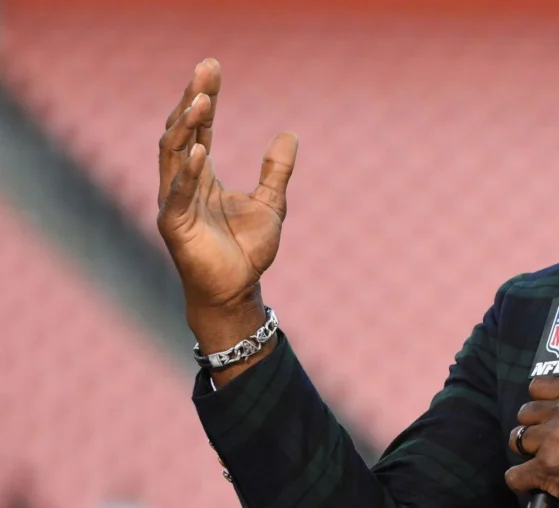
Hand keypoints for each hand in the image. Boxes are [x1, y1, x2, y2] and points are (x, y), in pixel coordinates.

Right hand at [156, 59, 297, 379]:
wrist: (238, 291)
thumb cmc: (248, 250)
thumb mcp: (271, 202)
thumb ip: (276, 170)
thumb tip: (289, 134)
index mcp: (201, 176)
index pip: (200, 128)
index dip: (205, 99)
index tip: (212, 69)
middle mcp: (182, 184)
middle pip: (182, 132)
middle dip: (192, 100)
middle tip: (204, 70)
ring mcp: (173, 203)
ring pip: (173, 155)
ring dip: (186, 126)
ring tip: (201, 99)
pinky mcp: (174, 226)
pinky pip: (177, 193)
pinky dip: (186, 171)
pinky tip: (198, 148)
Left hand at [505, 377, 558, 507]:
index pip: (537, 386)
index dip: (539, 403)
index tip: (545, 416)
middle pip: (525, 413)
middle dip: (532, 428)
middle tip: (545, 443)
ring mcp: (552, 439)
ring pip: (516, 440)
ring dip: (527, 453)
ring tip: (541, 463)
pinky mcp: (545, 468)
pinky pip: (514, 475)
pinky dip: (520, 482)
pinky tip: (532, 486)